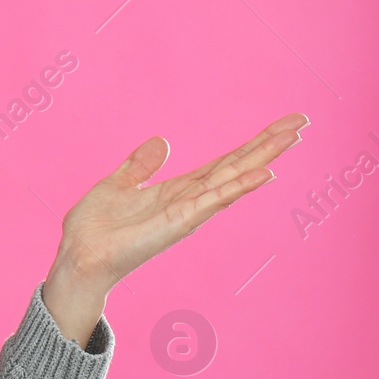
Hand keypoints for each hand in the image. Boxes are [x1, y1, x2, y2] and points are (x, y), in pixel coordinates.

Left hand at [53, 111, 309, 293]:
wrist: (77, 257)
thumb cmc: (94, 229)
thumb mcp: (117, 185)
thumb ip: (140, 166)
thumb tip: (162, 141)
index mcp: (176, 190)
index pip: (222, 162)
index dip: (251, 144)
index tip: (282, 125)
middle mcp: (188, 200)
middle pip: (236, 166)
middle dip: (268, 145)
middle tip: (301, 121)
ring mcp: (186, 212)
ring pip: (232, 178)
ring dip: (262, 157)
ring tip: (292, 136)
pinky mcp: (177, 223)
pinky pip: (212, 200)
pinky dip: (238, 186)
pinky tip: (264, 173)